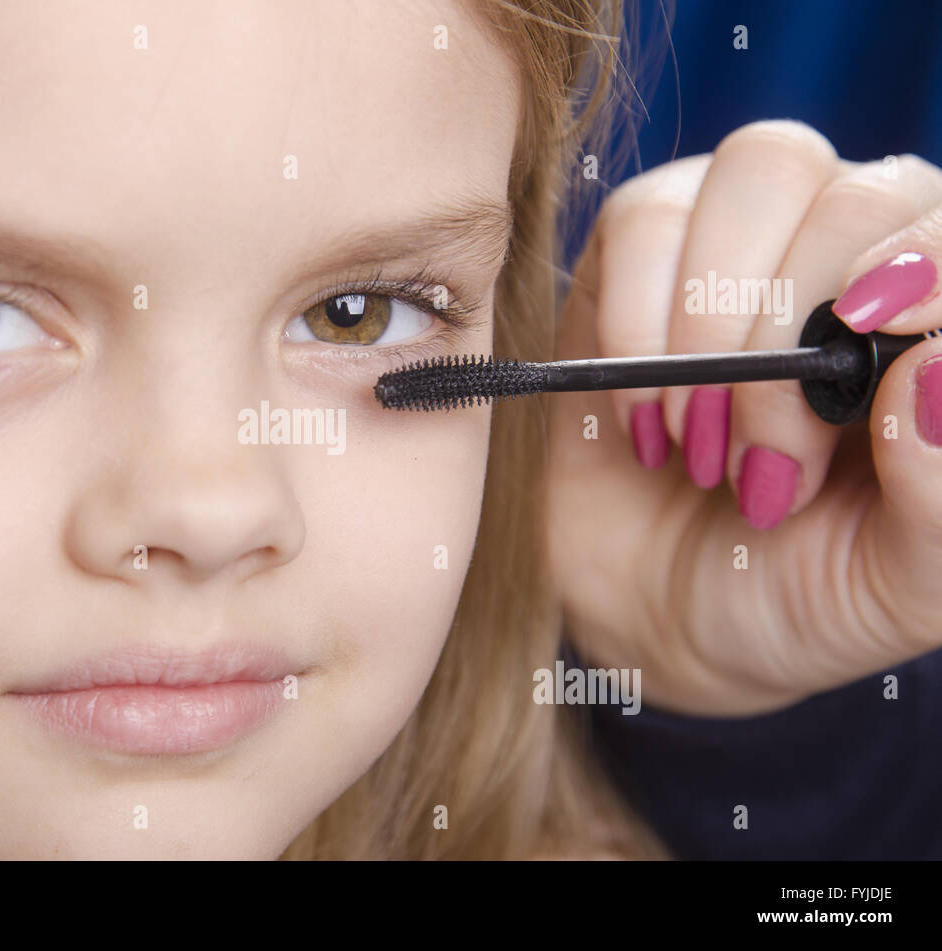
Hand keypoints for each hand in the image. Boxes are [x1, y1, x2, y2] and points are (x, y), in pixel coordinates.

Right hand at [545, 120, 941, 715]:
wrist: (659, 613)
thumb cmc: (801, 593)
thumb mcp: (903, 586)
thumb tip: (930, 366)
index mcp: (940, 324)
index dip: (923, 260)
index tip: (864, 335)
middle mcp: (865, 255)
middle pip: (856, 196)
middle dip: (788, 344)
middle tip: (761, 467)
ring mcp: (755, 235)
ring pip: (759, 170)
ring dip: (711, 324)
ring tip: (697, 445)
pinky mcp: (644, 248)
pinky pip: (644, 216)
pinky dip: (632, 321)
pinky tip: (643, 417)